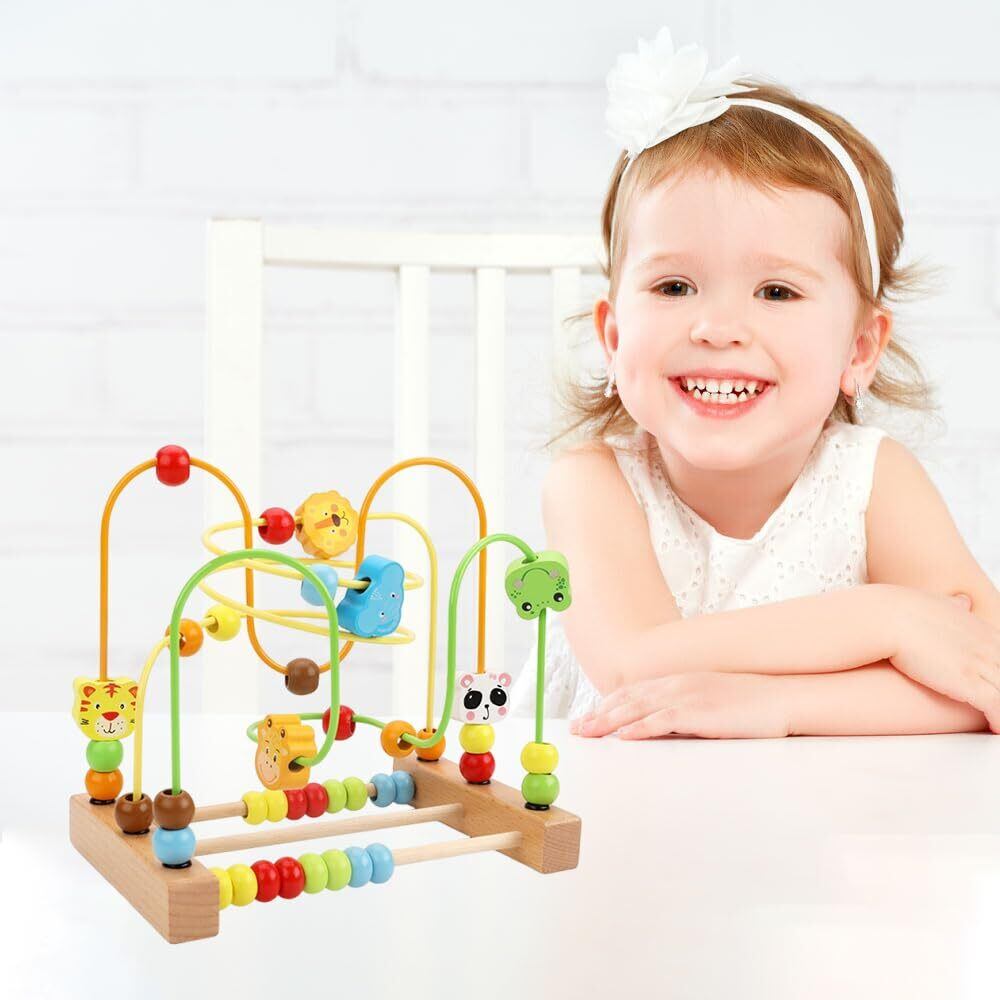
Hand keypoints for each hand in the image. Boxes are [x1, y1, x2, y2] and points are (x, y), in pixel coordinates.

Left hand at [568, 672, 790, 739]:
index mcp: (679, 681)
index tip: (588, 716)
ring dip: (608, 721)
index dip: (608, 704)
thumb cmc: (750, 706)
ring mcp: (686, 696)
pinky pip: (661, 721)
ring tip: (588, 732)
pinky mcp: (698, 712)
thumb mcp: (710, 704)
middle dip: (599, 714)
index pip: (633, 692)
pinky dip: (639, 728)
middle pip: (627, 699)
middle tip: (577, 728)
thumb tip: (661, 729)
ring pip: (637, 708)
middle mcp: (676, 684)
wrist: (782, 698)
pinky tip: (622, 737)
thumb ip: (684, 713)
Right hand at [888, 589, 999, 731]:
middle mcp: (988, 646)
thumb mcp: (938, 602)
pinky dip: (999, 720)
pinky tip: (995, 728)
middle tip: (998, 702)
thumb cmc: (904, 610)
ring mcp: (980, 665)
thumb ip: (955, 606)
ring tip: (999, 720)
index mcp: (983, 629)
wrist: (889, 618)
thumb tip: (964, 600)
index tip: (995, 680)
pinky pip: (996, 707)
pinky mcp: (968, 683)